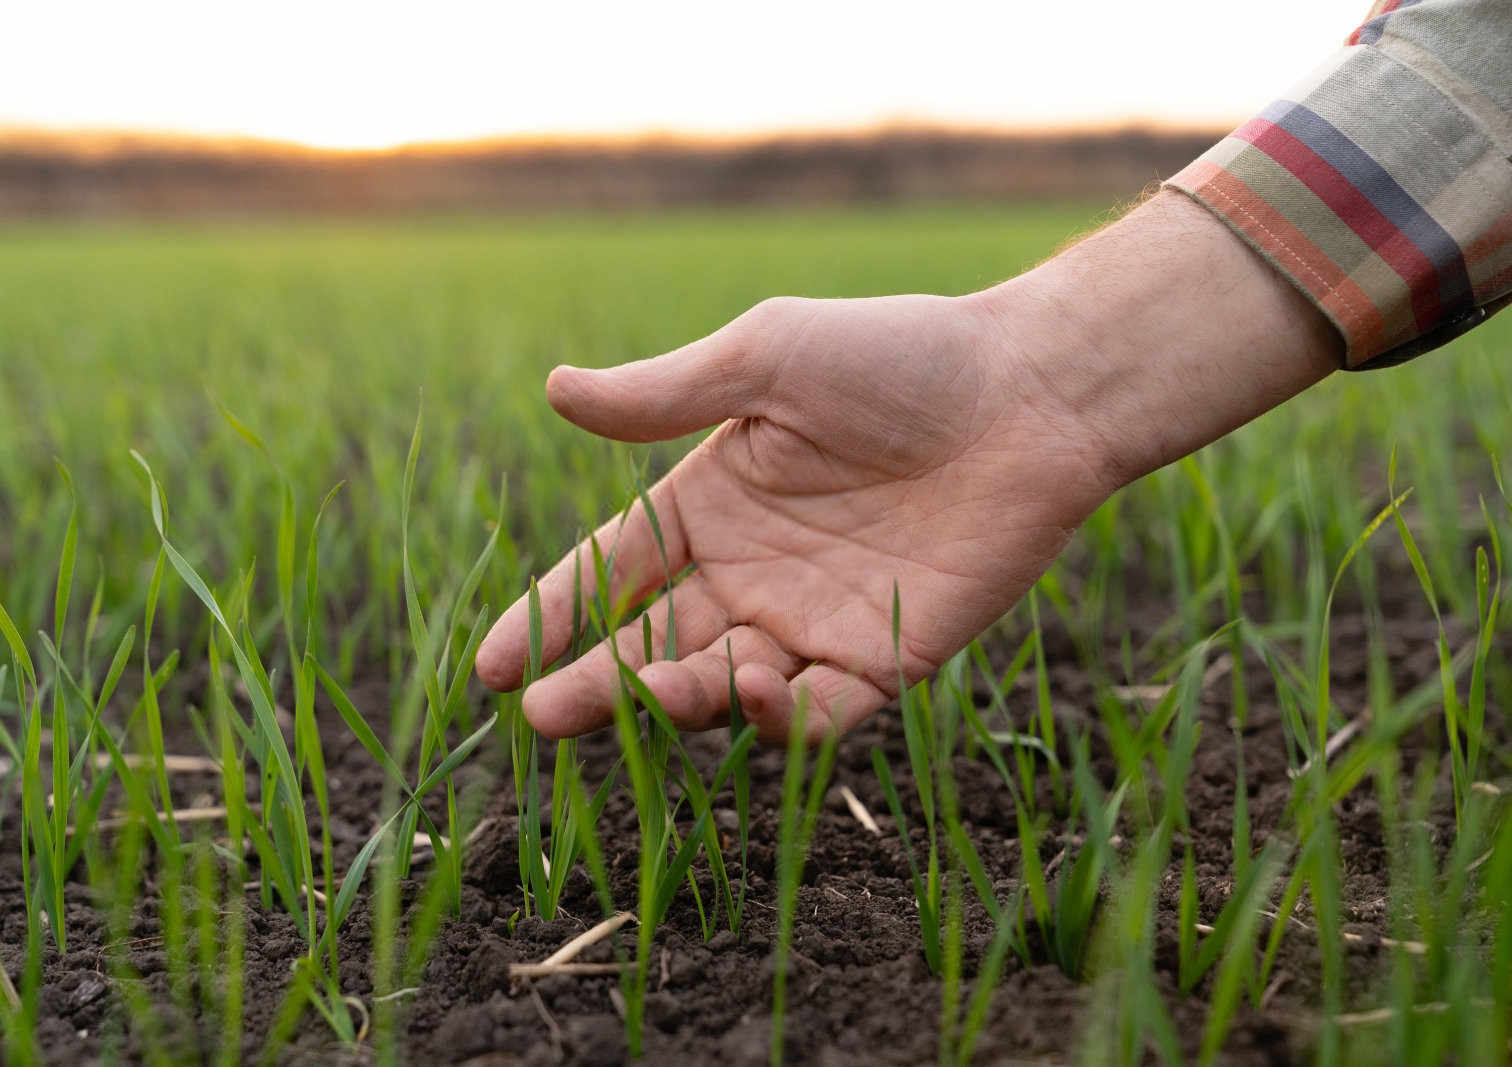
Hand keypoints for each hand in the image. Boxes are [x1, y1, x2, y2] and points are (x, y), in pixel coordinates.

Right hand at [472, 291, 1110, 741]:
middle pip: (651, 645)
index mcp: (712, 501)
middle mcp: (751, 571)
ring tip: (661, 688)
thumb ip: (663, 396)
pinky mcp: (884, 659)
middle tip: (542, 720)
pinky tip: (754, 690)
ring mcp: (814, 621)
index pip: (609, 572)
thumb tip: (554, 389)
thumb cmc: (898, 357)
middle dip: (594, 687)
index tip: (490, 667)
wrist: (1030, 393)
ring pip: (723, 687)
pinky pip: (820, 713)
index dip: (550, 617)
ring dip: (682, 699)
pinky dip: (782, 720)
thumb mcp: (765, 359)